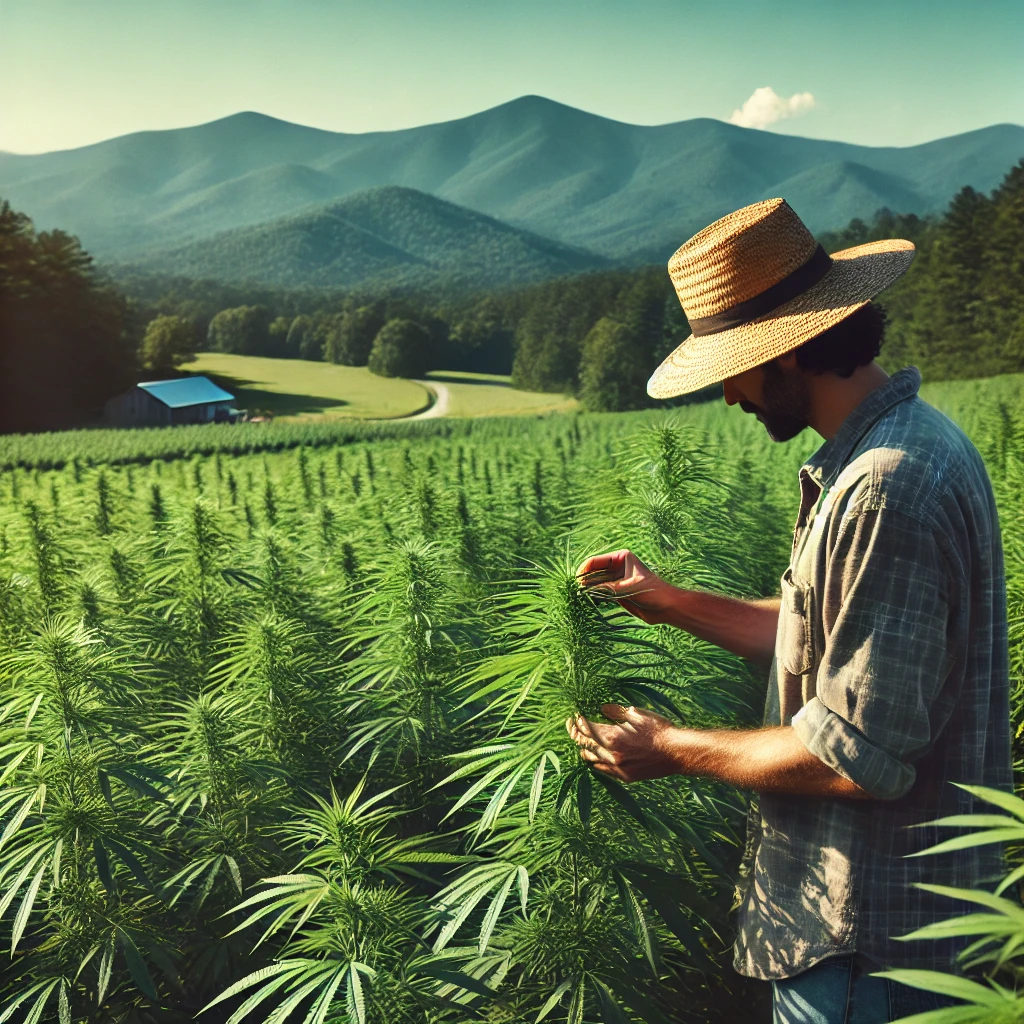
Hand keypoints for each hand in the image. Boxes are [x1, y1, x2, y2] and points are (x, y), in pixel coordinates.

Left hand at [566, 704, 682, 782]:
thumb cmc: (658, 730)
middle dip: (576, 734)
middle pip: (584, 744)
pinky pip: (603, 770)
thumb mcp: (637, 714)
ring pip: (590, 760)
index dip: (577, 722)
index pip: (585, 729)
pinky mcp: (625, 777)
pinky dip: (596, 761)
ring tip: (583, 741)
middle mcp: (611, 754)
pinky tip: (596, 756)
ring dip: (584, 749)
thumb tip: (601, 709)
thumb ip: (616, 712)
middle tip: (572, 726)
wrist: (677, 752)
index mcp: (613, 736)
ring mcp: (617, 768)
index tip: (575, 716)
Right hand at [576, 549, 675, 624]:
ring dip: (586, 589)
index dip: (584, 570)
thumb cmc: (652, 592)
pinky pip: (600, 592)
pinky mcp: (616, 592)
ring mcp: (616, 580)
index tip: (575, 581)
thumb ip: (607, 588)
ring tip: (577, 596)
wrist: (667, 607)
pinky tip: (586, 601)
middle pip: (593, 571)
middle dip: (583, 580)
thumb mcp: (628, 588)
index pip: (596, 561)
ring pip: (595, 582)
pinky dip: (593, 596)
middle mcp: (616, 567)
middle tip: (573, 590)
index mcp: (621, 557)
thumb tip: (586, 589)